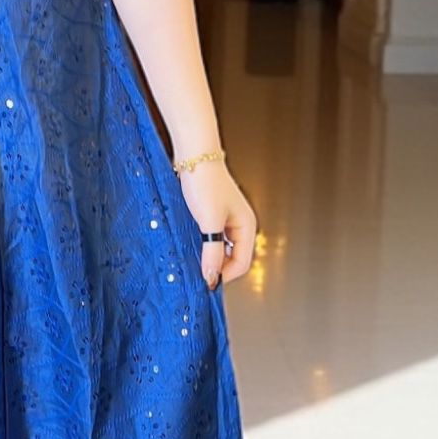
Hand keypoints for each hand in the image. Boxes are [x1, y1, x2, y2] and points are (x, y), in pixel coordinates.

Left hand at [179, 159, 256, 289]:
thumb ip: (211, 251)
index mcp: (247, 227)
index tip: (205, 282)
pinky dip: (203, 247)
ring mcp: (227, 221)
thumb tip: (212, 278)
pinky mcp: (214, 216)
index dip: (224, 275)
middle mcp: (240, 225)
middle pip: (233, 259)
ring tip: (192, 260)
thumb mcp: (209, 221)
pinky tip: (190, 246)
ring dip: (209, 257)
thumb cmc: (205, 183)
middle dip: (217, 268)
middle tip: (196, 273)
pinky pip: (211, 240)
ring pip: (221, 250)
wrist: (194, 156)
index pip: (241, 264)